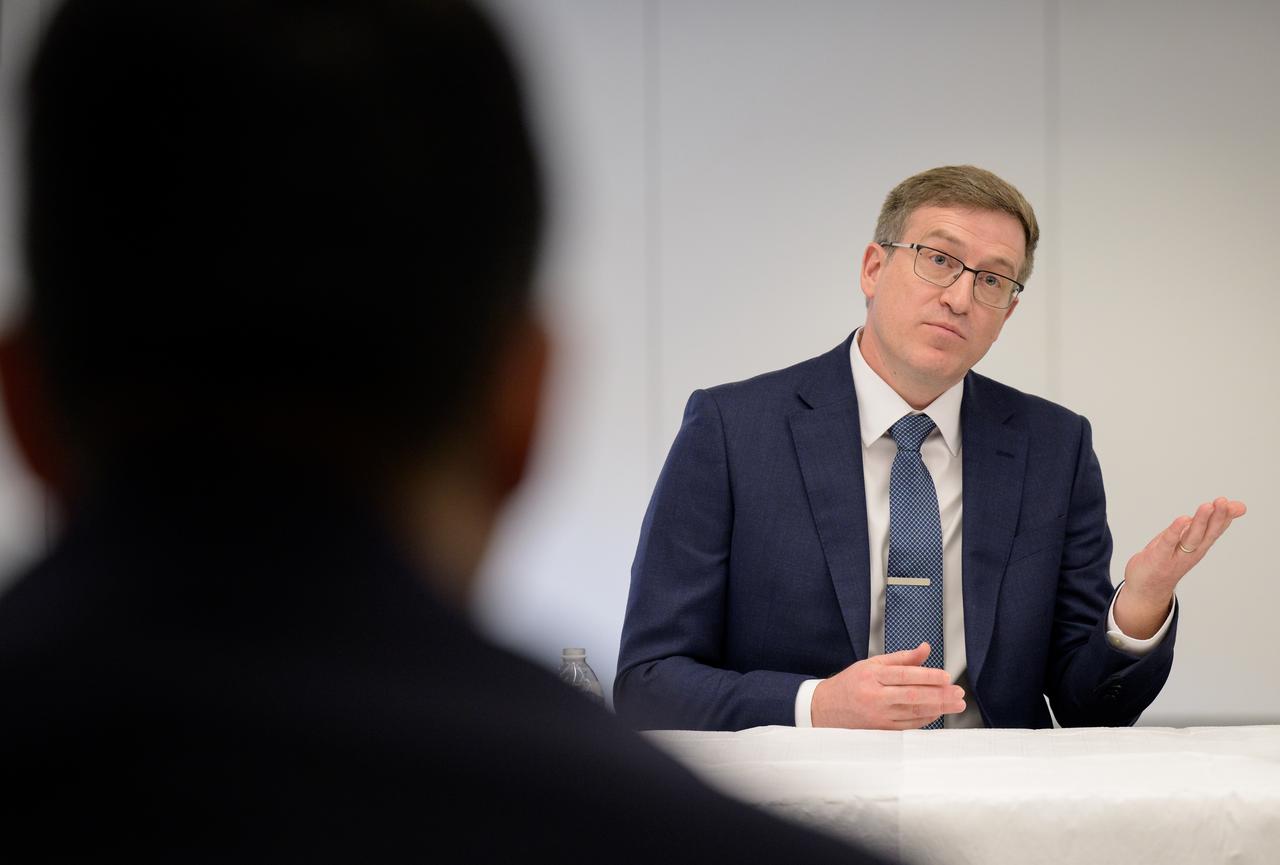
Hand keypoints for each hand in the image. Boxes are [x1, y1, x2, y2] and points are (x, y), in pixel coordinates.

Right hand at [810, 642, 965, 729]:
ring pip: (913, 712)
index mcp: (872, 676)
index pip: (904, 675)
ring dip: (938, 708)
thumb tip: (925, 649)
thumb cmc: (850, 684)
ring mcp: (878, 716)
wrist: (824, 709)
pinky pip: (908, 725)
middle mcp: (875, 696)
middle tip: (958, 693)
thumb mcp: (871, 664)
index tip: (946, 677)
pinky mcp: (880, 730)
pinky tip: (938, 713)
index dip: (927, 676)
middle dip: (939, 695)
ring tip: (956, 704)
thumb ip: (901, 658)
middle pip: (912, 696)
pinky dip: (925, 719)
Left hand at [1116, 496, 1246, 638]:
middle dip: (1217, 517)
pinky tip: (1182, 520)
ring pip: (1192, 537)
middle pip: (1207, 533)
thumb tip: (1217, 509)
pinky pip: (1168, 543)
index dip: (1226, 518)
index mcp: (1199, 547)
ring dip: (1200, 521)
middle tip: (1223, 501)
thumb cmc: (1167, 559)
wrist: (1147, 589)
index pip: (1215, 530)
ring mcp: (1176, 556)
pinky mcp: (1159, 558)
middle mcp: (1192, 552)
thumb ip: (1199, 525)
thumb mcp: (1185, 540)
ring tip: (1208, 506)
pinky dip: (1176, 531)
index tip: (1239, 506)